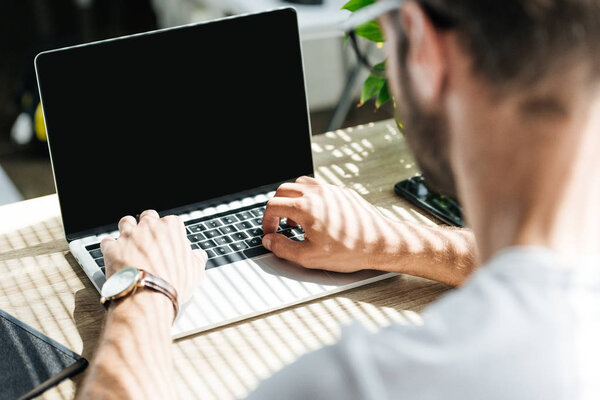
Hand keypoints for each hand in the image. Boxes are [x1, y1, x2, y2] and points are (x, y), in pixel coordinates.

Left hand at [100, 210, 206, 303]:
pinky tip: (115, 256)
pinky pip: (107, 241)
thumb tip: (198, 256)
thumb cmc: (173, 285)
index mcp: (171, 228)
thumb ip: (196, 259)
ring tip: (130, 244)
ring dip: (128, 231)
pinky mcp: (112, 247)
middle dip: (147, 226)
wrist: (148, 298)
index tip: (168, 242)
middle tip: (149, 241)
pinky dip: (110, 247)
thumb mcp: (195, 272)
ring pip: (126, 222)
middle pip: (147, 216)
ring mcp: (129, 235)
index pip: (171, 221)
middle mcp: (149, 226)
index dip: (169, 233)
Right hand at [262, 176, 396, 272]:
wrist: (380, 243)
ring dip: (292, 199)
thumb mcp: (309, 257)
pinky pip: (319, 187)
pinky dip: (310, 197)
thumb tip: (270, 241)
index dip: (266, 220)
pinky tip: (316, 216)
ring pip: (301, 184)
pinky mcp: (343, 193)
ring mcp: (331, 190)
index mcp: (306, 207)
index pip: (273, 205)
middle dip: (276, 207)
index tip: (270, 232)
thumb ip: (283, 248)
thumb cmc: (350, 251)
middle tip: (279, 224)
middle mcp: (317, 193)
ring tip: (296, 219)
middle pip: (284, 190)